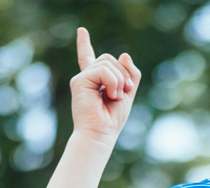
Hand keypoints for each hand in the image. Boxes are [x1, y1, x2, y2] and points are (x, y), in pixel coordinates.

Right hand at [70, 27, 140, 144]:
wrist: (101, 134)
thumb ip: (130, 75)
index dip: (84, 45)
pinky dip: (113, 82)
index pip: (89, 58)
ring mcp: (82, 78)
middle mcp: (86, 77)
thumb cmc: (112, 119)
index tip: (81, 31)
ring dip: (119, 80)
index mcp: (95, 81)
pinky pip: (103, 70)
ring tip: (115, 97)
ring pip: (108, 62)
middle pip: (109, 58)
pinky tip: (111, 95)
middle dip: (123, 74)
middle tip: (124, 93)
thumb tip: (124, 54)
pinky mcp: (79, 81)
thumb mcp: (128, 94)